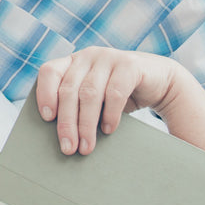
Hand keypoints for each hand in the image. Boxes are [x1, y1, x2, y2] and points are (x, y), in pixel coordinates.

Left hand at [35, 47, 178, 154]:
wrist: (159, 82)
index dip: (45, 93)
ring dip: (86, 124)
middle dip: (67, 122)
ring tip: (86, 147)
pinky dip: (110, 115)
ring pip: (89, 93)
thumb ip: (76, 106)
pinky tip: (108, 130)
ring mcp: (109, 57)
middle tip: (68, 148)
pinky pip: (114, 92)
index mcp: (73, 62)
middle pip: (69, 90)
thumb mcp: (94, 98)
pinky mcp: (130, 65)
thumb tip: (60, 139)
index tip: (46, 118)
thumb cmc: (118, 95)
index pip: (49, 72)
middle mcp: (88, 56)